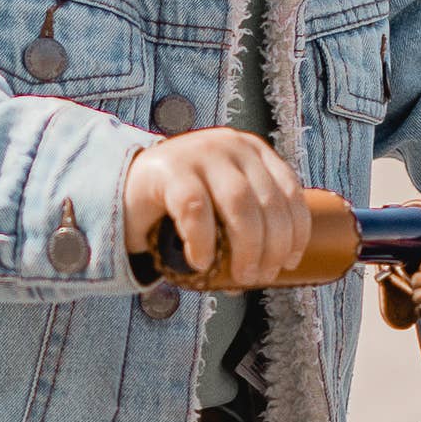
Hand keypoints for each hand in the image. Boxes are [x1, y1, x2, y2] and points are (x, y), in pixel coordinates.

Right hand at [124, 129, 313, 288]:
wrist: (124, 190)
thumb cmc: (180, 206)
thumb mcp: (222, 208)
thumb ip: (245, 227)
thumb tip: (267, 272)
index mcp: (251, 151)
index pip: (289, 190)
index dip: (297, 229)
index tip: (291, 261)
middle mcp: (230, 145)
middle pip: (268, 202)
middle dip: (272, 247)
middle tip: (258, 276)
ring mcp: (200, 153)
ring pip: (240, 204)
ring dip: (247, 248)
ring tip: (239, 275)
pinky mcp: (169, 168)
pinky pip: (196, 210)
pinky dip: (204, 243)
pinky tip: (201, 262)